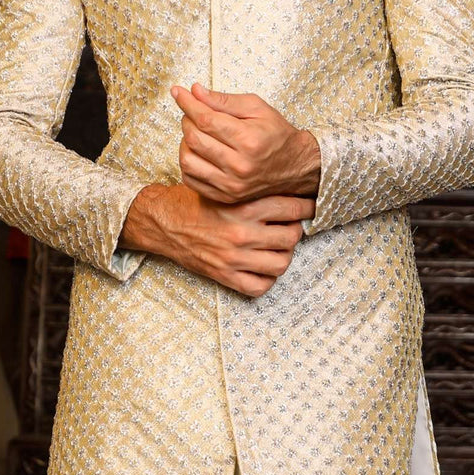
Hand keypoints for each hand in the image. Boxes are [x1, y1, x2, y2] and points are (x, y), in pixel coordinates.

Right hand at [120, 183, 315, 297]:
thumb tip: (290, 193)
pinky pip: (260, 286)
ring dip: (284, 254)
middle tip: (289, 226)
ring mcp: (234, 258)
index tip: (309, 206)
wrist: (163, 222)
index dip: (306, 206)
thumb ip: (254, 191)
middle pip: (291, 236)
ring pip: (281, 263)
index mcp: (243, 206)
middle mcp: (241, 233)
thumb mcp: (226, 188)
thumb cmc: (195, 202)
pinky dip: (267, 279)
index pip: (291, 208)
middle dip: (294, 230)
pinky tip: (263, 266)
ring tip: (277, 246)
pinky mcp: (224, 276)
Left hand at [170, 82, 320, 203]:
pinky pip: (191, 179)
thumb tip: (195, 91)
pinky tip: (197, 151)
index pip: (206, 120)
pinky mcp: (226, 196)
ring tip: (196, 132)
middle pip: (194, 139)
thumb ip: (224, 100)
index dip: (188, 104)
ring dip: (185, 142)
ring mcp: (231, 185)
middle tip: (193, 111)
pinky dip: (187, 162)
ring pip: (188, 161)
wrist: (294, 166)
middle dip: (187, 119)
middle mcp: (239, 166)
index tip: (178, 92)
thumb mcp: (256, 108)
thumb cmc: (276, 133)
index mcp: (249, 140)